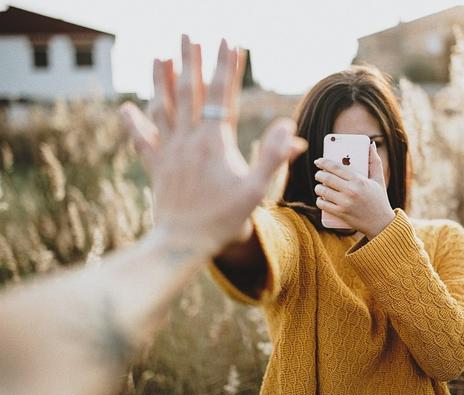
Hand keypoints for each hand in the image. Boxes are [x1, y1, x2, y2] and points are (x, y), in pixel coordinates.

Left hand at [120, 35, 306, 256]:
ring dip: (161, 80)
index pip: (223, 95)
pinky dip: (133, 122)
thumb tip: (291, 129)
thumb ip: (274, 157)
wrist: (184, 243)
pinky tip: (126, 107)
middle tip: (188, 35)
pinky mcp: (156, 166)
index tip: (229, 41)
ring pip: (163, 107)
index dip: (226, 67)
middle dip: (190, 61)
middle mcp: (189, 140)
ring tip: (161, 56)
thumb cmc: (224, 219)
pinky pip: (142, 139)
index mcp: (215, 142)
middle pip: (189, 92)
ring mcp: (169, 152)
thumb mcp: (257, 191)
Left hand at [314, 143, 394, 238]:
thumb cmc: (380, 200)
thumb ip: (375, 161)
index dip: (324, 162)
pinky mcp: (340, 214)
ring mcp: (345, 203)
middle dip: (319, 174)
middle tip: (319, 174)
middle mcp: (351, 191)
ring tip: (320, 187)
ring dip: (318, 187)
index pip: (336, 167)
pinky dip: (319, 200)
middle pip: (326, 178)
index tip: (318, 161)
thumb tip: (371, 144)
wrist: (381, 223)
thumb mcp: (379, 179)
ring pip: (322, 191)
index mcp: (359, 180)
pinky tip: (321, 198)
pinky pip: (322, 204)